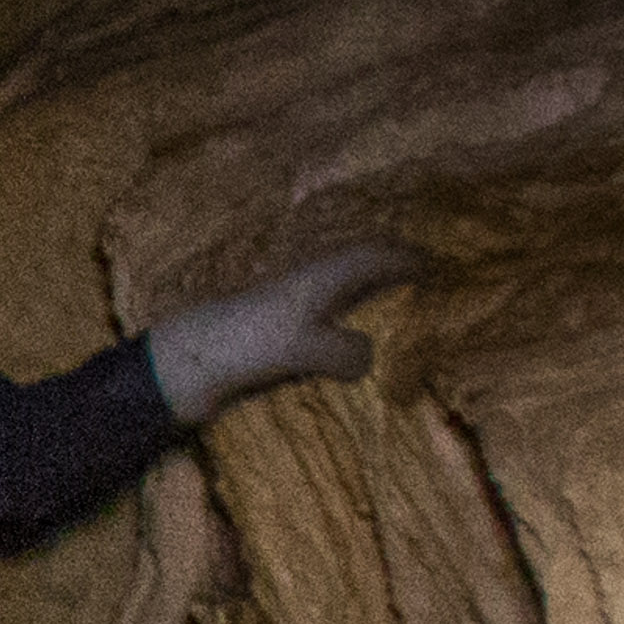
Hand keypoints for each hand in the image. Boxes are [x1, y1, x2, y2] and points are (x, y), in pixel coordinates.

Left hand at [143, 237, 418, 417]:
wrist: (183, 367)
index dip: (407, 257)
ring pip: (344, 300)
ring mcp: (293, 315)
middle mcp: (309, 289)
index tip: (440, 261)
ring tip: (405, 318)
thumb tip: (369, 357)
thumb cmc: (244, 344)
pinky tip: (357, 357)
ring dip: (371, 305)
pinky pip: (326, 334)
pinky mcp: (279, 343)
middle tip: (430, 286)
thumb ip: (346, 351)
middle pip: (360, 273)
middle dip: (393, 276)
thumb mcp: (305, 346)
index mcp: (319, 278)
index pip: (374, 256)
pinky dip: (347, 338)